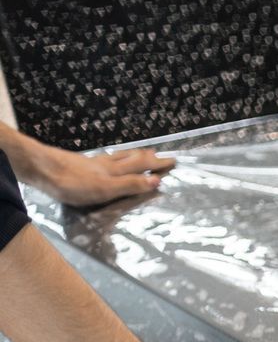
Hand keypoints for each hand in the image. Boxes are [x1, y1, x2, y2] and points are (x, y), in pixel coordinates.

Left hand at [11, 139, 173, 207]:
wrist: (40, 168)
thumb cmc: (72, 183)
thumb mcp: (105, 189)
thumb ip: (130, 185)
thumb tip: (157, 181)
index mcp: (114, 172)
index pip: (141, 166)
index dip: (156, 165)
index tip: (173, 160)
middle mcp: (105, 164)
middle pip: (130, 158)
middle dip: (147, 157)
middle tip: (159, 153)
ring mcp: (91, 163)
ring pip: (116, 156)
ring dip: (131, 154)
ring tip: (139, 152)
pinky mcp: (77, 164)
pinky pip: (103, 158)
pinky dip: (112, 157)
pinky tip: (106, 159)